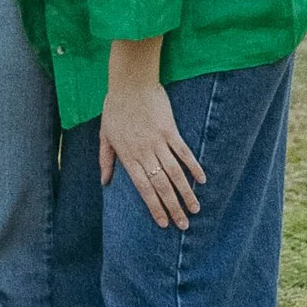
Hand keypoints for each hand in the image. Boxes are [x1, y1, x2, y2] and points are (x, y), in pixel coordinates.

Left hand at [101, 76, 205, 227]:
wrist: (130, 82)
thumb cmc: (115, 108)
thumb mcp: (105, 134)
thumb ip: (106, 159)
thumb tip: (104, 181)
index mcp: (128, 155)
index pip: (143, 188)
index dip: (154, 206)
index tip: (163, 223)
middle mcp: (144, 152)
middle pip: (161, 185)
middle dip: (172, 207)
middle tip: (183, 224)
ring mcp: (158, 141)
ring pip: (175, 173)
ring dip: (186, 192)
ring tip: (195, 209)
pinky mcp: (170, 130)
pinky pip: (184, 152)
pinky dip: (193, 166)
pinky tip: (202, 180)